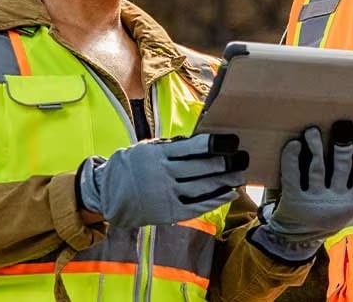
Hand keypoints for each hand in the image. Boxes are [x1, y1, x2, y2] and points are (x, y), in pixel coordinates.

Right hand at [77, 133, 248, 228]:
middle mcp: (164, 173)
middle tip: (244, 159)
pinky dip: (215, 201)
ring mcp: (166, 194)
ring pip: (202, 188)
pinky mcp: (168, 211)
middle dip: (227, 164)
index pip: (194, 147)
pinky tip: (228, 194)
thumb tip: (202, 141)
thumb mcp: (148, 148)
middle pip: (202, 168)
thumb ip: (173, 147)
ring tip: (240, 176)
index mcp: (159, 153)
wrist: (108, 194)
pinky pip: (196, 206)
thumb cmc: (132, 165)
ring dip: (225, 182)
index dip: (217, 144)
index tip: (233, 141)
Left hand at [250, 120, 352, 261]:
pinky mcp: (293, 199)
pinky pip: (292, 176)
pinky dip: (292, 159)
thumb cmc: (326, 214)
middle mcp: (335, 200)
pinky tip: (294, 144)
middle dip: (343, 145)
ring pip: (317, 168)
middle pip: (341, 167)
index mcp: (352, 200)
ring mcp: (314, 200)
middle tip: (343, 123)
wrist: (298, 239)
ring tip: (313, 130)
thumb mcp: (346, 207)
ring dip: (316, 146)